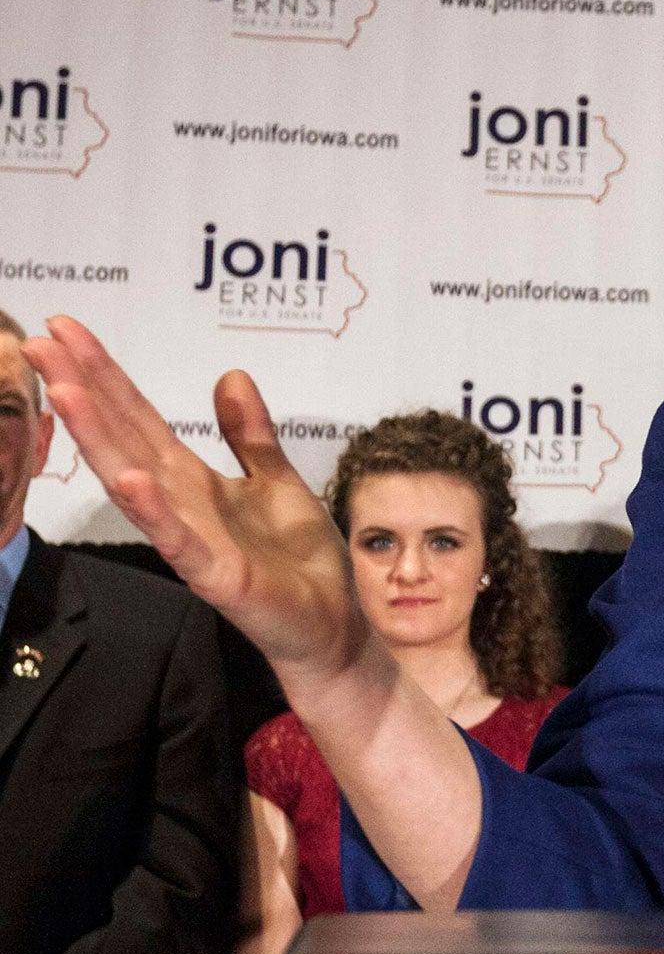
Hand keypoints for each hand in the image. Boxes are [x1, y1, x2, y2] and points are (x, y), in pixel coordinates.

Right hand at [24, 320, 366, 684]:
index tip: (65, 330)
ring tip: (65, 392)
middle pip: (122, 438)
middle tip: (39, 342)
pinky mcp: (217, 575)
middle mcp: (181, 505)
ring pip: (135, 482)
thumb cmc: (301, 561)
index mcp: (194, 481)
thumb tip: (231, 375)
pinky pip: (180, 540)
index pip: (138, 417)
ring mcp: (192, 541)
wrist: (334, 623)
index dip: (104, 373)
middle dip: (81, 390)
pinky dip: (155, 510)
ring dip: (100, 438)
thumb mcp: (278, 480)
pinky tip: (131, 479)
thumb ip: (250, 434)